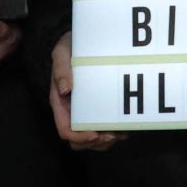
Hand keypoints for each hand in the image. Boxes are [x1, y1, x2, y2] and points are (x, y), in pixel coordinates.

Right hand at [47, 33, 120, 151]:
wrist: (78, 43)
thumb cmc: (68, 49)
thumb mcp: (61, 53)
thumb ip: (61, 69)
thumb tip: (65, 89)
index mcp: (60, 104)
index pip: (65, 130)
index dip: (80, 136)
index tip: (95, 134)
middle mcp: (71, 113)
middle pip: (79, 142)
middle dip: (95, 142)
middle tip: (112, 134)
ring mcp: (84, 113)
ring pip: (92, 140)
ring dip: (107, 141)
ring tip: (121, 132)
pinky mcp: (96, 111)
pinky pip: (103, 131)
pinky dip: (114, 134)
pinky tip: (125, 127)